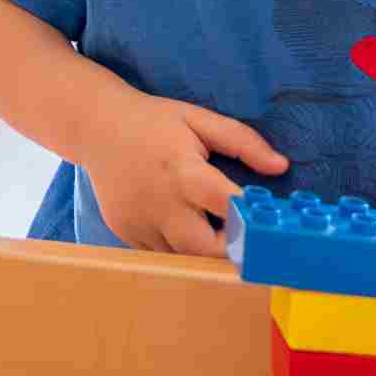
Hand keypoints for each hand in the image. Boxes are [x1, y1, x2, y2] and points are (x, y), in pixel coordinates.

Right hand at [80, 96, 287, 256]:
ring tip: (208, 226)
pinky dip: (175, 246)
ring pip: (181, 256)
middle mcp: (159, 201)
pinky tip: (177, 223)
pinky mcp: (124, 230)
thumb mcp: (198, 119)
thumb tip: (281, 167)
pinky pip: (159, 252)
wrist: (94, 126)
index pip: (227, 206)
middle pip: (204, 248)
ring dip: (201, 249)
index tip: (267, 223)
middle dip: (229, 247)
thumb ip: (242, 142)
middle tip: (240, 234)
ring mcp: (138, 220)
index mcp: (182, 170)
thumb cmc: (153, 121)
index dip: (251, 218)